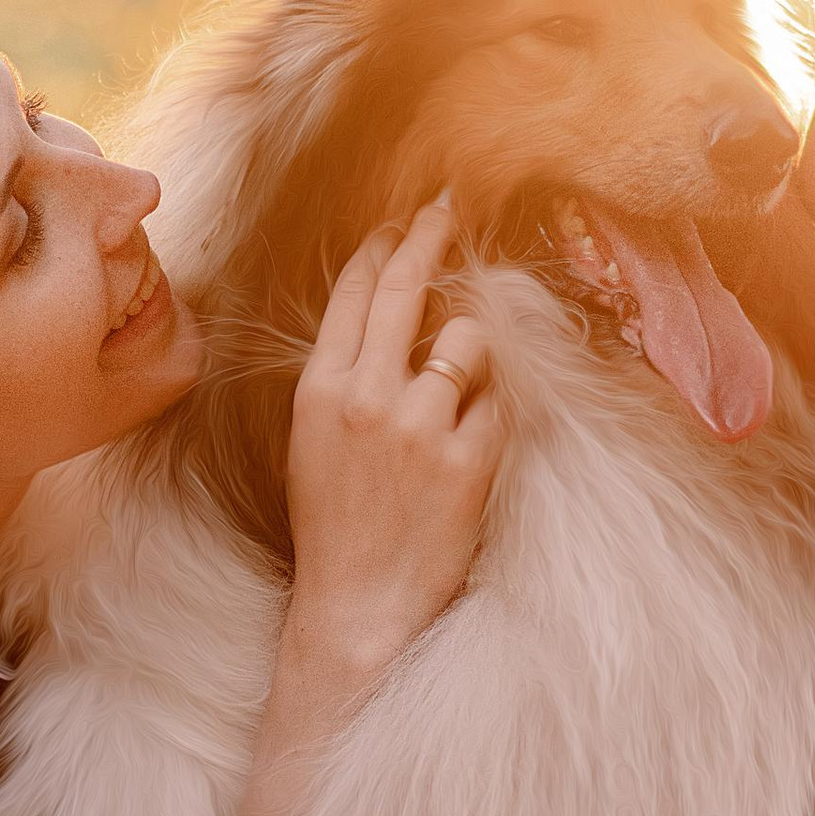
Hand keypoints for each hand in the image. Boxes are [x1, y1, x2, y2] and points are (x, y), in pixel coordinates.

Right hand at [285, 195, 503, 687]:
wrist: (358, 607)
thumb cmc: (336, 529)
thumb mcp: (315, 443)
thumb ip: (346, 379)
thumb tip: (392, 319)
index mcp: (320, 391)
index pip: (354, 293)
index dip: (382, 246)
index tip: (401, 221)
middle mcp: (366, 397)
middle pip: (405, 288)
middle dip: (429, 237)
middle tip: (448, 208)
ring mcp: (419, 426)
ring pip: (466, 338)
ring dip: (472, 351)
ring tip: (455, 399)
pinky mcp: (467, 459)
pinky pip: (499, 398)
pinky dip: (494, 407)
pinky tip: (474, 440)